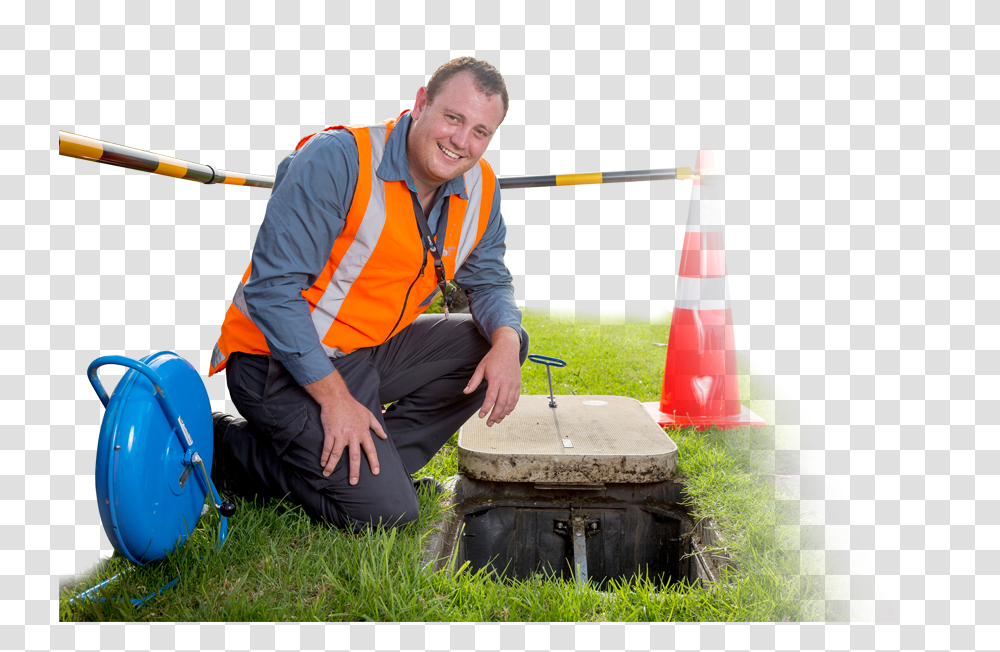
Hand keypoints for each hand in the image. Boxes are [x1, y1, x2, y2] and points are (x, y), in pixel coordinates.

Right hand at [303, 370, 387, 484]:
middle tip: (353, 482)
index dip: (374, 462)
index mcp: (363, 432)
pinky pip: (327, 447)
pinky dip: (324, 456)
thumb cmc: (353, 406)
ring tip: (327, 474)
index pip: (371, 450)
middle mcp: (353, 435)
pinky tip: (322, 464)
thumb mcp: (369, 415)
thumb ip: (377, 427)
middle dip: (354, 471)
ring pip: (336, 454)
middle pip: (354, 456)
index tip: (376, 472)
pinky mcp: (330, 433)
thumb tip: (384, 437)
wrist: (337, 398)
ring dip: (332, 466)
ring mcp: (341, 435)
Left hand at [463, 326, 521, 426]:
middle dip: (495, 415)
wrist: (508, 348)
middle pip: (501, 403)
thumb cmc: (493, 358)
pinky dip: (511, 407)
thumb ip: (474, 381)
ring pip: (510, 403)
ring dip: (503, 414)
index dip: (486, 408)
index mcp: (496, 378)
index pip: (491, 398)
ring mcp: (514, 384)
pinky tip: (506, 413)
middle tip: (489, 423)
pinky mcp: (518, 384)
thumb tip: (466, 392)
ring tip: (497, 420)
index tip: (481, 416)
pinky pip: (515, 399)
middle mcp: (506, 382)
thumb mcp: (481, 367)